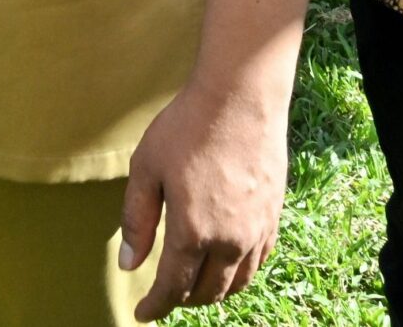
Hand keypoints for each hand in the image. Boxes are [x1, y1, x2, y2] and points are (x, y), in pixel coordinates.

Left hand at [119, 77, 290, 319]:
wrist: (240, 98)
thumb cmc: (186, 128)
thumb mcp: (146, 170)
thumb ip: (137, 221)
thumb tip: (128, 265)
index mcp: (192, 232)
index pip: (173, 287)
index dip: (156, 306)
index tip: (142, 314)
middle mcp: (229, 240)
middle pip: (207, 291)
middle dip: (183, 300)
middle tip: (165, 295)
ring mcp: (256, 230)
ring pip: (237, 283)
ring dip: (213, 292)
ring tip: (194, 287)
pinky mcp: (274, 217)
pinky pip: (259, 262)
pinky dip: (240, 274)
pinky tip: (228, 265)